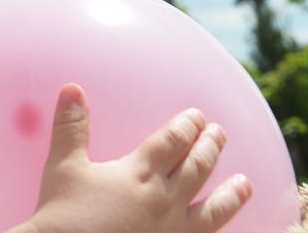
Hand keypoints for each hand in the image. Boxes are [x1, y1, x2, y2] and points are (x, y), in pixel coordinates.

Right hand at [10, 84, 251, 232]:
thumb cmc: (63, 215)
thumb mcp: (63, 166)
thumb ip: (71, 127)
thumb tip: (72, 89)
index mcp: (139, 173)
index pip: (173, 142)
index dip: (187, 126)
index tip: (198, 116)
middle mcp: (164, 200)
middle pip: (197, 167)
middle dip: (211, 147)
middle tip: (220, 134)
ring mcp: (172, 231)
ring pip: (213, 210)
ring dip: (231, 195)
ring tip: (244, 184)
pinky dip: (219, 232)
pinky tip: (224, 231)